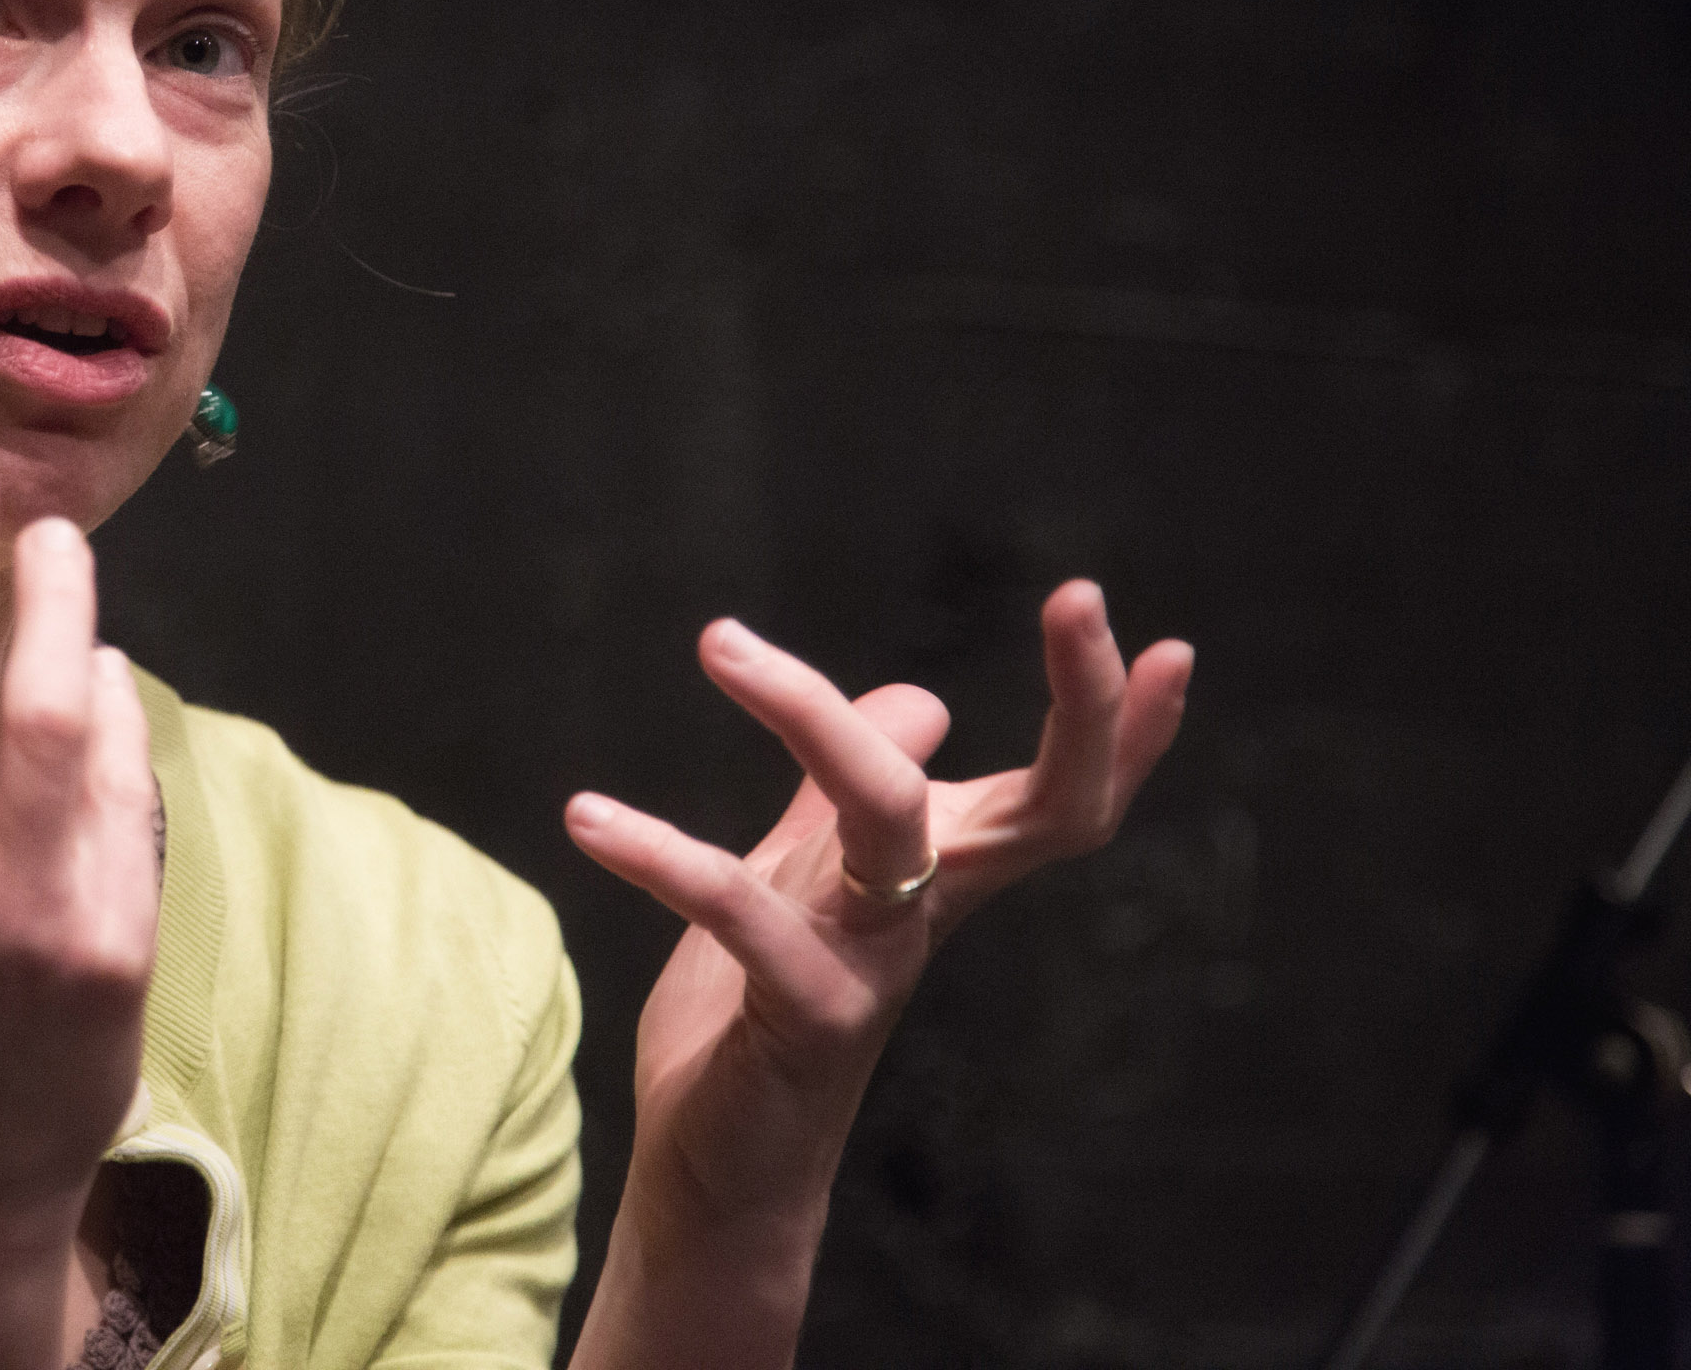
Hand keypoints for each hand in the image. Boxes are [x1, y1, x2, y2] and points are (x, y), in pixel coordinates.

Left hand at [564, 581, 1191, 1367]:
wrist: (720, 1166)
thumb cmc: (760, 1017)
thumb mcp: (803, 875)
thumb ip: (842, 792)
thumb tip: (919, 698)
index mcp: (937, 874)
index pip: (1062, 796)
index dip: (1121, 728)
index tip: (1176, 647)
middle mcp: (925, 912)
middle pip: (1044, 805)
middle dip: (1081, 705)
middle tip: (1082, 595)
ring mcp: (874, 965)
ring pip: (888, 814)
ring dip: (810, 714)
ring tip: (718, 639)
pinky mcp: (803, 1016)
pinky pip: (742, 911)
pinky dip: (658, 854)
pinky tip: (585, 816)